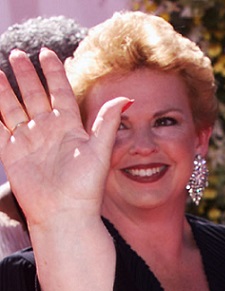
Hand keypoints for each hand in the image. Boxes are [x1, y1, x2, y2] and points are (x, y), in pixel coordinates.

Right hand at [0, 48, 126, 229]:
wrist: (64, 216)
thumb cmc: (85, 189)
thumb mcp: (99, 152)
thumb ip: (107, 123)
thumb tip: (125, 98)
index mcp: (69, 127)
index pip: (60, 92)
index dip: (54, 73)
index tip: (47, 53)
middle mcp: (48, 131)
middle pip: (35, 95)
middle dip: (27, 75)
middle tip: (18, 54)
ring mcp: (29, 142)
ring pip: (14, 108)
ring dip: (6, 90)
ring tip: (0, 71)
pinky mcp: (11, 154)